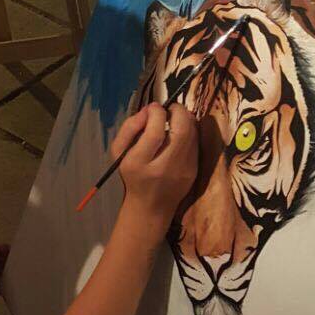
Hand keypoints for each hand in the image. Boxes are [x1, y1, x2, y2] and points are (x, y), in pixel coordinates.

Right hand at [114, 102, 197, 237]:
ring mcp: (184, 169)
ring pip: (192, 133)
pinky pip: (195, 142)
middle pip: (182, 129)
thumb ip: (130, 128)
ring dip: (185, 119)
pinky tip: (178, 134)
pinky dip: (189, 131)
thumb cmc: (132, 176)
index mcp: (140, 162)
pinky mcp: (195, 169)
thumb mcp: (119, 152)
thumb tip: (149, 109)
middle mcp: (166, 166)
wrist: (151, 207)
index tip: (153, 108)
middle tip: (168, 109)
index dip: (157, 113)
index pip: (155, 131)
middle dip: (178, 111)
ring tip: (173, 119)